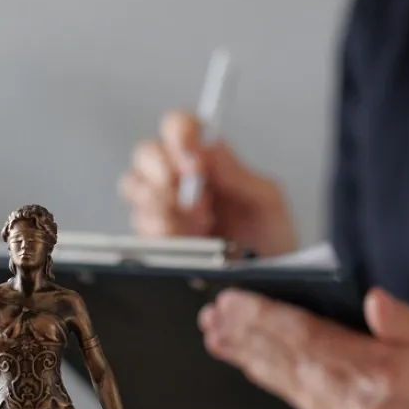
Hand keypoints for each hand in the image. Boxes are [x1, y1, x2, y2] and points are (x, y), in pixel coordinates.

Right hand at [118, 111, 296, 257]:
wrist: (269, 282)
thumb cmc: (272, 242)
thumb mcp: (267, 202)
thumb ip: (238, 173)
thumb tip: (210, 147)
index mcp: (209, 162)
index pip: (179, 126)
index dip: (179, 135)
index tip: (194, 160)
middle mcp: (182, 182)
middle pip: (146, 153)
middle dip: (162, 171)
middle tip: (193, 196)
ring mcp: (166, 211)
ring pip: (135, 189)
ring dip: (164, 205)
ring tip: (199, 223)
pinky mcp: (157, 241)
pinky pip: (140, 227)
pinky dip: (163, 232)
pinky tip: (187, 241)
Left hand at [198, 288, 408, 408]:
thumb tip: (373, 302)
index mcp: (390, 377)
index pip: (310, 339)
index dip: (265, 317)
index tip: (234, 301)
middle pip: (291, 365)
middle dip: (248, 338)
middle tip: (213, 317)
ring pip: (293, 390)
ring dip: (254, 362)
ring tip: (222, 340)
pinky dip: (280, 386)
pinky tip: (263, 371)